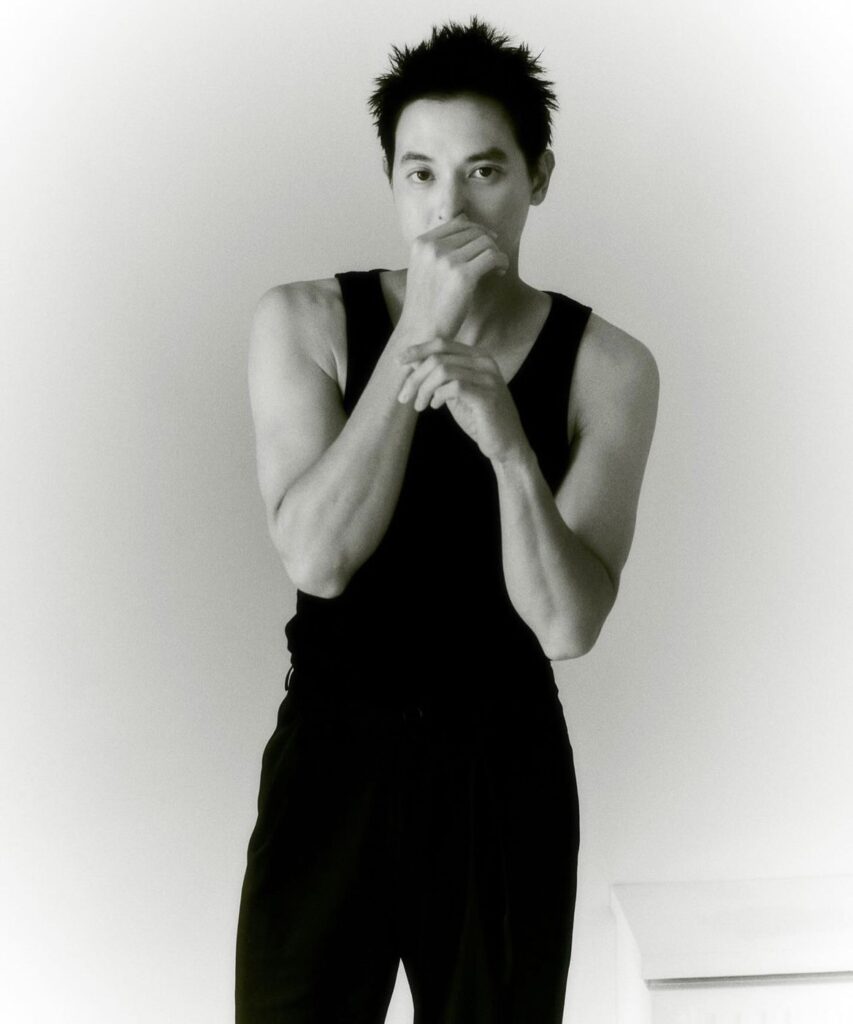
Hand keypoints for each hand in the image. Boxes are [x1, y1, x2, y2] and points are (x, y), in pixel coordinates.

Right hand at [396, 215, 508, 343]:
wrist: (421, 332)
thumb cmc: (426, 306)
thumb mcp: (424, 269)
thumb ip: (438, 249)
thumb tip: (467, 224)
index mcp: (421, 243)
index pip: (458, 223)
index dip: (477, 230)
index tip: (486, 243)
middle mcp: (432, 248)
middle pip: (474, 231)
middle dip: (488, 243)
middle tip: (493, 259)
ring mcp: (447, 261)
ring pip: (486, 242)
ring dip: (496, 253)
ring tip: (497, 268)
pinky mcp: (463, 276)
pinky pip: (493, 256)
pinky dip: (502, 262)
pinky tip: (500, 272)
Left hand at [397, 338, 528, 461]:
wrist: (506, 445)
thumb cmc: (479, 418)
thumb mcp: (454, 393)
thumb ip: (438, 376)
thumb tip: (412, 361)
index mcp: (478, 357)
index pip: (442, 343)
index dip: (418, 350)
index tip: (398, 362)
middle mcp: (486, 362)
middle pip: (438, 357)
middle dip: (415, 377)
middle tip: (404, 397)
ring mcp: (488, 378)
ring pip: (443, 370)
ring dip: (423, 389)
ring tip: (419, 406)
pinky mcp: (487, 396)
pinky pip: (453, 387)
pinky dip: (438, 396)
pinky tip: (435, 406)